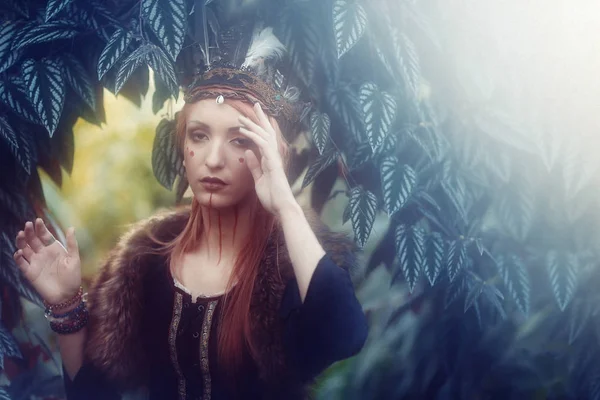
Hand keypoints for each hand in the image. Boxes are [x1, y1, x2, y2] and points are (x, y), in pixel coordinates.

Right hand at [13, 219, 81, 304]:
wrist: (66, 295)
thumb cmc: (72, 277)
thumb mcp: (74, 259)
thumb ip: (72, 244)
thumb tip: (71, 227)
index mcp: (54, 249)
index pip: (44, 235)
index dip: (40, 228)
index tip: (37, 220)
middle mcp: (43, 253)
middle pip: (33, 240)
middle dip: (29, 232)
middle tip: (27, 225)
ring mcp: (35, 262)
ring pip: (25, 249)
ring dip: (21, 242)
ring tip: (20, 235)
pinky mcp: (29, 272)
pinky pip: (21, 263)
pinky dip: (18, 257)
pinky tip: (19, 252)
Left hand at [238, 102, 296, 216]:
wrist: (281, 206)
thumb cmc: (272, 196)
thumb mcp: (259, 179)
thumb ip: (254, 165)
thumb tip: (248, 151)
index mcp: (270, 159)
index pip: (265, 138)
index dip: (260, 126)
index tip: (253, 116)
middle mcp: (274, 155)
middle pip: (268, 132)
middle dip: (260, 118)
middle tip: (254, 105)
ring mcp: (275, 158)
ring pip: (264, 135)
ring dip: (253, 124)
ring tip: (241, 116)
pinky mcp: (273, 162)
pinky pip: (262, 144)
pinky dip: (253, 136)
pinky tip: (244, 130)